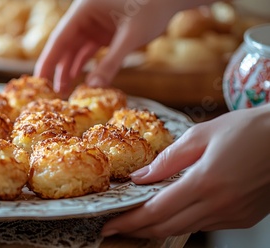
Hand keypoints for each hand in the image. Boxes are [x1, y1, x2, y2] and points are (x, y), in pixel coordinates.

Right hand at [34, 0, 175, 96]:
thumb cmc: (151, 9)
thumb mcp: (130, 38)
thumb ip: (111, 63)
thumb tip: (93, 88)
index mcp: (84, 7)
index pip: (60, 37)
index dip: (48, 60)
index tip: (38, 80)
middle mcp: (83, 14)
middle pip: (63, 45)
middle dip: (56, 68)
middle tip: (48, 91)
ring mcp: (91, 23)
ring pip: (73, 50)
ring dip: (69, 69)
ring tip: (62, 91)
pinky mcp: (100, 32)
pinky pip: (86, 51)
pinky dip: (82, 65)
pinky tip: (76, 80)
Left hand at [101, 104, 269, 238]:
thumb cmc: (249, 129)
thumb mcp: (202, 134)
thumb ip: (168, 159)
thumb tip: (141, 177)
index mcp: (206, 181)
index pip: (156, 211)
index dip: (129, 222)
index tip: (109, 225)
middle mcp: (220, 205)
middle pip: (167, 227)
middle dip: (137, 230)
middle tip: (117, 227)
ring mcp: (233, 215)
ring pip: (185, 229)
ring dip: (158, 227)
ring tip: (138, 220)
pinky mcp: (243, 218)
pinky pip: (205, 225)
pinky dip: (183, 221)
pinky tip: (172, 212)